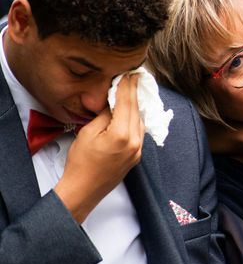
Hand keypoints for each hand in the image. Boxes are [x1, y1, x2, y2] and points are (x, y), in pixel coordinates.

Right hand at [55, 74, 144, 221]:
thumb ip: (105, 115)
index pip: (127, 103)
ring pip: (140, 120)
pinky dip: (135, 119)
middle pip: (136, 110)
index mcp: (122, 134)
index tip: (129, 73)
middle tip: (134, 77)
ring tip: (131, 92)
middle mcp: (135, 141)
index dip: (127, 86)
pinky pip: (139, 132)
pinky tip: (131, 112)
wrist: (83, 190)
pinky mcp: (136, 156)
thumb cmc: (80, 163)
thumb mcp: (89, 133)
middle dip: (134, 93)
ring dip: (136, 106)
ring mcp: (138, 150)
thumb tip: (114, 102)